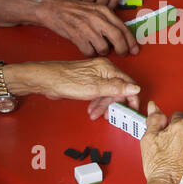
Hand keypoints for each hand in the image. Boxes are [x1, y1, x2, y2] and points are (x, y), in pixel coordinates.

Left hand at [10, 59, 139, 117]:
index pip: (128, 83)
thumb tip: (135, 88)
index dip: (131, 97)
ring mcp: (95, 76)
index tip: (132, 109)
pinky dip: (96, 103)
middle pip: (117, 90)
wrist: (47, 80)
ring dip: (102, 106)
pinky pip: (98, 94)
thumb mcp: (95, 88)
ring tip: (94, 114)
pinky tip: (91, 110)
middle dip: (112, 104)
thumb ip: (116, 88)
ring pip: (107, 93)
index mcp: (107, 68)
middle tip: (106, 115)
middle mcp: (103, 70)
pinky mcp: (88, 82)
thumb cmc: (68, 81)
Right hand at [39, 0, 137, 56]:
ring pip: (103, 47)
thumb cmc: (73, 10)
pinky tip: (86, 48)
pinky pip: (89, 52)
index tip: (134, 49)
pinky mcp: (77, 36)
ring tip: (97, 47)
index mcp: (104, 10)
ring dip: (102, 52)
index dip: (131, 41)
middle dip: (122, 49)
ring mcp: (87, 27)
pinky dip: (89, 53)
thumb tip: (120, 36)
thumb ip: (107, 21)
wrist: (52, 8)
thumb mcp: (94, 10)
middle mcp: (97, 18)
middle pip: (117, 38)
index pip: (123, 28)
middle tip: (122, 54)